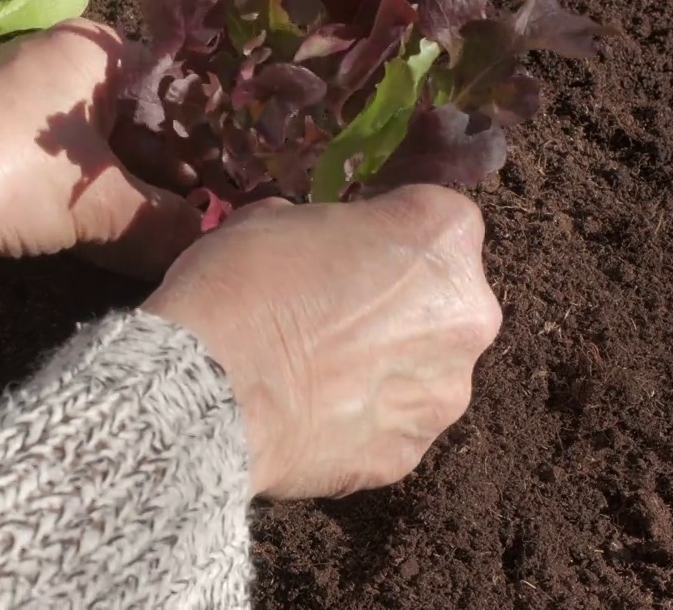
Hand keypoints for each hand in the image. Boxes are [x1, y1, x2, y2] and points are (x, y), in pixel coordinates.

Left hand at [0, 20, 202, 283]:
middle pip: (146, 130)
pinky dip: (103, 221)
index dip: (212, 138)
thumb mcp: (96, 206)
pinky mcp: (13, 168)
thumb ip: (163, 225)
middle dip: (178, 181)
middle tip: (225, 226)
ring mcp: (37, 126)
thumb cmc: (3, 176)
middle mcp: (68, 78)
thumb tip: (210, 248)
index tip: (247, 182)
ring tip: (193, 247)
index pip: (176, 88)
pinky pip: (75, 191)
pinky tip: (143, 256)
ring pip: (110, 166)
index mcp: (93, 54)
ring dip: (142, 208)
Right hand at [142, 186, 501, 499]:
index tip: (346, 248)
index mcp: (441, 236)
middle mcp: (467, 315)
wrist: (205, 390)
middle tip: (329, 313)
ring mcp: (444, 394)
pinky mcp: (409, 454)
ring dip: (382, 366)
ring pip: (421, 369)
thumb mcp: (272, 218)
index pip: (436, 219)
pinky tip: (305, 414)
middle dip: (397, 305)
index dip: (386, 231)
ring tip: (313, 373)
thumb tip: (319, 252)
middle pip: (442, 301)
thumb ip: (324, 231)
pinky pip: (389, 427)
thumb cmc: (239, 285)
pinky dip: (358, 420)